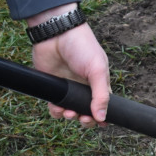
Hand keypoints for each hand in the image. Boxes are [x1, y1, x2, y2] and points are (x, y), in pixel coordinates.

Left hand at [28, 4, 110, 126]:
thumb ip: (101, 95)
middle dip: (85, 119)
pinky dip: (55, 111)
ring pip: (69, 111)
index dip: (102, 117)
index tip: (99, 122)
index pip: (103, 106)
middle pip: (86, 112)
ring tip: (68, 112)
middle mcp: (83, 88)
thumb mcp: (98, 70)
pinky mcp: (52, 87)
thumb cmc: (82, 47)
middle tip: (82, 117)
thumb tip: (103, 118)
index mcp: (98, 84)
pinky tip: (57, 108)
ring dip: (69, 116)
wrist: (57, 33)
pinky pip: (54, 106)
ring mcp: (68, 88)